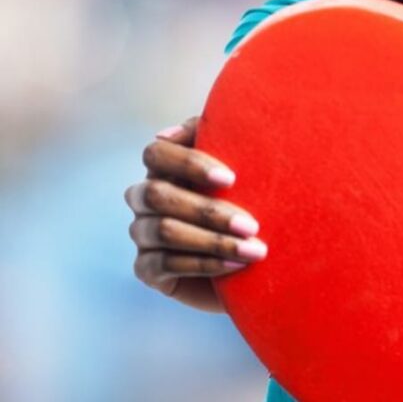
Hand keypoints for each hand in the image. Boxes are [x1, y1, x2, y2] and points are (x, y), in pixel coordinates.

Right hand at [124, 117, 266, 312]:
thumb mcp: (241, 167)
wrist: (258, 258)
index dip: (188, 163)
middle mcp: (144, 199)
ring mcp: (143, 234)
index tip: (232, 179)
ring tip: (254, 250)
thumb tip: (166, 134)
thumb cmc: (249, 200)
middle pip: (157, 195)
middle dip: (208, 211)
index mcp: (164, 169)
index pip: (155, 154)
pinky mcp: (147, 269)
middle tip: (252, 225)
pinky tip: (237, 265)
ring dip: (213, 241)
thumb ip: (214, 135)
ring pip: (164, 231)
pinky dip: (204, 264)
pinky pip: (165, 264)